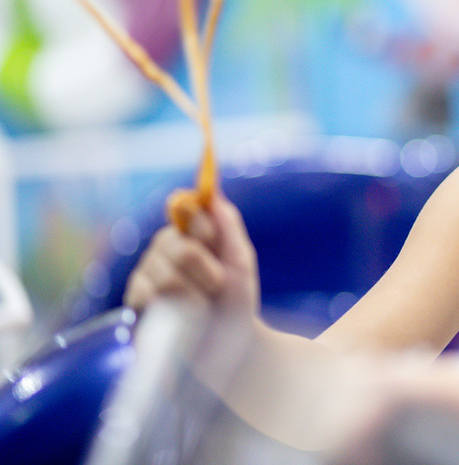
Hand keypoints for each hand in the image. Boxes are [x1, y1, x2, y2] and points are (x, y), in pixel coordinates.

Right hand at [123, 191, 259, 320]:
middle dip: (207, 272)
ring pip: (166, 278)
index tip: (214, 244)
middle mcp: (162, 249)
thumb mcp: (241, 261)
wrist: (228, 347)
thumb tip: (209, 193)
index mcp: (188, 233)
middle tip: (217, 287)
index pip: (184, 210)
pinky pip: (148, 300)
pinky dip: (175, 312)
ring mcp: (145, 275)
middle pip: (178, 247)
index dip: (203, 229)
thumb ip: (227, 225)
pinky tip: (181, 319)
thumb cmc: (236, 301)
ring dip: (195, 298)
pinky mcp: (134, 305)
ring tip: (201, 308)